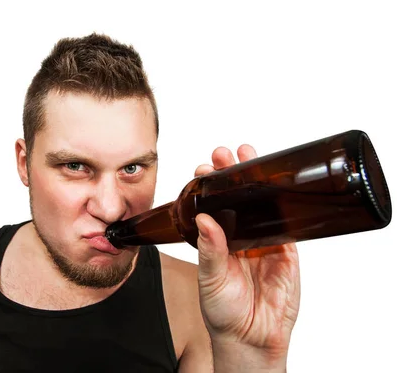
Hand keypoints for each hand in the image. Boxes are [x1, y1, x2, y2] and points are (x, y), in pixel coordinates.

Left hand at [194, 145, 300, 363]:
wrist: (252, 339)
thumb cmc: (224, 313)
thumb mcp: (211, 278)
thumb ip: (210, 250)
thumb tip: (204, 220)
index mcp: (218, 241)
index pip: (214, 205)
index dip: (210, 185)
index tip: (205, 167)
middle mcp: (241, 237)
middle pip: (239, 198)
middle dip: (235, 174)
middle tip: (229, 153)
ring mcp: (265, 242)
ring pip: (263, 205)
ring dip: (260, 181)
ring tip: (253, 157)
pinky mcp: (287, 252)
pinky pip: (289, 225)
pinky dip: (286, 206)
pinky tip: (282, 187)